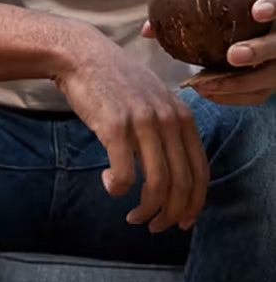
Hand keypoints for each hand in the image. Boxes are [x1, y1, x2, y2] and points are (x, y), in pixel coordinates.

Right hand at [54, 28, 207, 232]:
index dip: (193, 203)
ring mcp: (142, 123)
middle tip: (155, 226)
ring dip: (146, 209)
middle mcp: (168, 120)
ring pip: (157, 184)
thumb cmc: (112, 79)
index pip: (200, 171)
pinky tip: (109, 185)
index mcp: (181, 115)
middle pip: (181, 183)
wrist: (80, 55)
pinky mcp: (114, 128)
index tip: (181, 220)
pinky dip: (119, 189)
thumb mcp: (152, 99)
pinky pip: (125, 174)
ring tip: (133, 216)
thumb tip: (169, 166)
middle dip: (171, 214)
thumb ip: (166, 127)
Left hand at [182, 0, 275, 104]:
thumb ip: (185, 8)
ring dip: (241, 82)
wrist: (257, 16)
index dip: (272, 5)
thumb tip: (146, 30)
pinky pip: (260, 93)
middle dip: (259, 50)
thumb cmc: (234, 6)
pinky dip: (234, 95)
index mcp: (274, 2)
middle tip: (234, 55)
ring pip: (272, 76)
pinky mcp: (274, 80)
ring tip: (208, 84)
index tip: (257, 12)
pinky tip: (207, 92)